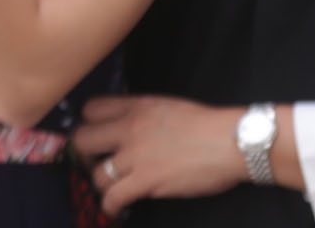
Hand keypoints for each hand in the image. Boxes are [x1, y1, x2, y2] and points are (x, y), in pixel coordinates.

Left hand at [73, 95, 245, 216]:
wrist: (231, 142)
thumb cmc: (208, 125)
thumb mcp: (170, 107)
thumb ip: (144, 114)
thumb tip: (128, 126)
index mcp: (138, 106)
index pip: (91, 108)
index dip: (88, 123)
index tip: (94, 136)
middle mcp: (131, 128)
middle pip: (82, 140)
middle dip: (85, 155)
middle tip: (97, 163)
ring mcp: (136, 155)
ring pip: (96, 174)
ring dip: (103, 184)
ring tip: (114, 187)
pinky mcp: (145, 181)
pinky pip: (111, 198)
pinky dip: (111, 206)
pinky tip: (118, 207)